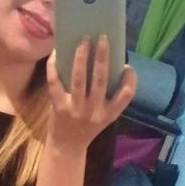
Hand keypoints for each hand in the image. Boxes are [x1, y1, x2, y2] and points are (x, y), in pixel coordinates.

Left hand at [45, 35, 135, 154]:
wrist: (67, 148)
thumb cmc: (87, 127)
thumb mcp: (104, 116)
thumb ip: (109, 97)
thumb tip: (107, 62)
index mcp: (109, 114)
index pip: (126, 95)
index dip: (130, 79)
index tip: (127, 66)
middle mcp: (94, 112)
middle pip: (100, 79)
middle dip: (102, 56)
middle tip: (102, 36)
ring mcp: (75, 110)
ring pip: (79, 78)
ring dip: (81, 56)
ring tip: (83, 40)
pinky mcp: (58, 108)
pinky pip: (55, 83)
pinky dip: (54, 67)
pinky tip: (57, 53)